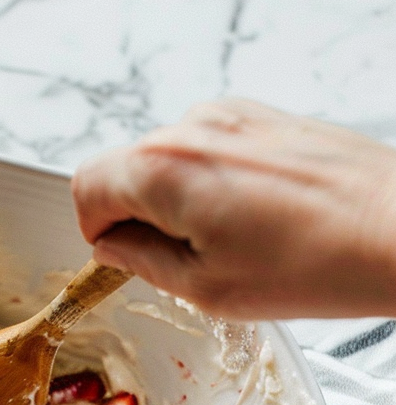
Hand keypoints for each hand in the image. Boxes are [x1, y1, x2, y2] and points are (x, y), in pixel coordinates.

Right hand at [72, 98, 395, 318]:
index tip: (122, 256)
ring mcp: (231, 115)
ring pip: (169, 162)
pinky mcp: (262, 117)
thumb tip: (113, 249)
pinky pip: (210, 152)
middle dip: (142, 217)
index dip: (96, 231)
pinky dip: (216, 186)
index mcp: (164, 168)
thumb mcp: (208, 289)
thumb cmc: (320, 262)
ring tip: (235, 245)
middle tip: (189, 264)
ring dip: (182, 203)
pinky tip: (257, 222)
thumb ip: (142, 262)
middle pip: (126, 171)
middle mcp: (193, 126)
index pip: (85, 186)